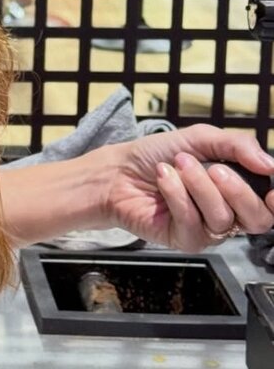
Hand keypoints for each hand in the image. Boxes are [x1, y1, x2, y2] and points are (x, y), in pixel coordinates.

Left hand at [103, 125, 273, 251]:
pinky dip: (176, 194)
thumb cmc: (159, 154)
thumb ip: (237, 146)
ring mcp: (208, 230)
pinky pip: (193, 222)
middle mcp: (228, 213)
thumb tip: (270, 164)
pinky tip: (163, 177)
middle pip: (257, 218)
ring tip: (178, 164)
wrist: (119, 169)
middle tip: (212, 168)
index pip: (268, 204)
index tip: (271, 190)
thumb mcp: (200, 138)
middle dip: (236, 189)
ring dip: (198, 184)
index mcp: (238, 189)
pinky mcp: (186, 240)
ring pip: (222, 217)